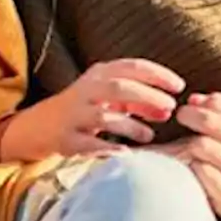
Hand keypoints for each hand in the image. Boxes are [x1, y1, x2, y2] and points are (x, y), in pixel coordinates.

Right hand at [0, 59, 184, 160]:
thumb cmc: (86, 108)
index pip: (132, 66)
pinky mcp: (67, 138)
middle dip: (148, 96)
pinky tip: (126, 154)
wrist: (41, 125)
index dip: (158, 74)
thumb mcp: (110, 97)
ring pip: (105, 115)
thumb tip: (168, 110)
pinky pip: (89, 143)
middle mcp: (86, 90)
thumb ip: (139, 101)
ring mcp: (75, 114)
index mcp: (99, 74)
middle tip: (170, 108)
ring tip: (149, 136)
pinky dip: (108, 148)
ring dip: (131, 126)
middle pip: (120, 87)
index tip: (179, 86)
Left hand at [175, 93, 220, 220]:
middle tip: (180, 118)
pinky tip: (193, 168)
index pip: (219, 102)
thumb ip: (219, 111)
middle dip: (189, 116)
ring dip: (188, 144)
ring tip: (186, 147)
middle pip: (209, 121)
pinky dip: (192, 167)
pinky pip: (201, 171)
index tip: (189, 105)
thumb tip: (193, 99)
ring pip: (203, 145)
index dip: (198, 103)